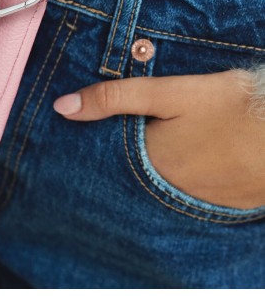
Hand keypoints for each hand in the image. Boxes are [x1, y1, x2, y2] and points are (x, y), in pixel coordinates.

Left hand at [53, 68, 264, 209]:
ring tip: (156, 146)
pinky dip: (179, 176)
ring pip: (157, 184)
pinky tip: (188, 158)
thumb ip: (116, 98)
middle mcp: (167, 189)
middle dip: (120, 157)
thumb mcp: (171, 93)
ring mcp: (196, 200)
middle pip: (130, 173)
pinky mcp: (221, 202)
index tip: (82, 134)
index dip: (93, 143)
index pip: (104, 158)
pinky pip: (186, 192)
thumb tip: (62, 107)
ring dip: (150, 168)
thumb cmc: (233, 106)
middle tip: (123, 138)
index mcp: (149, 161)